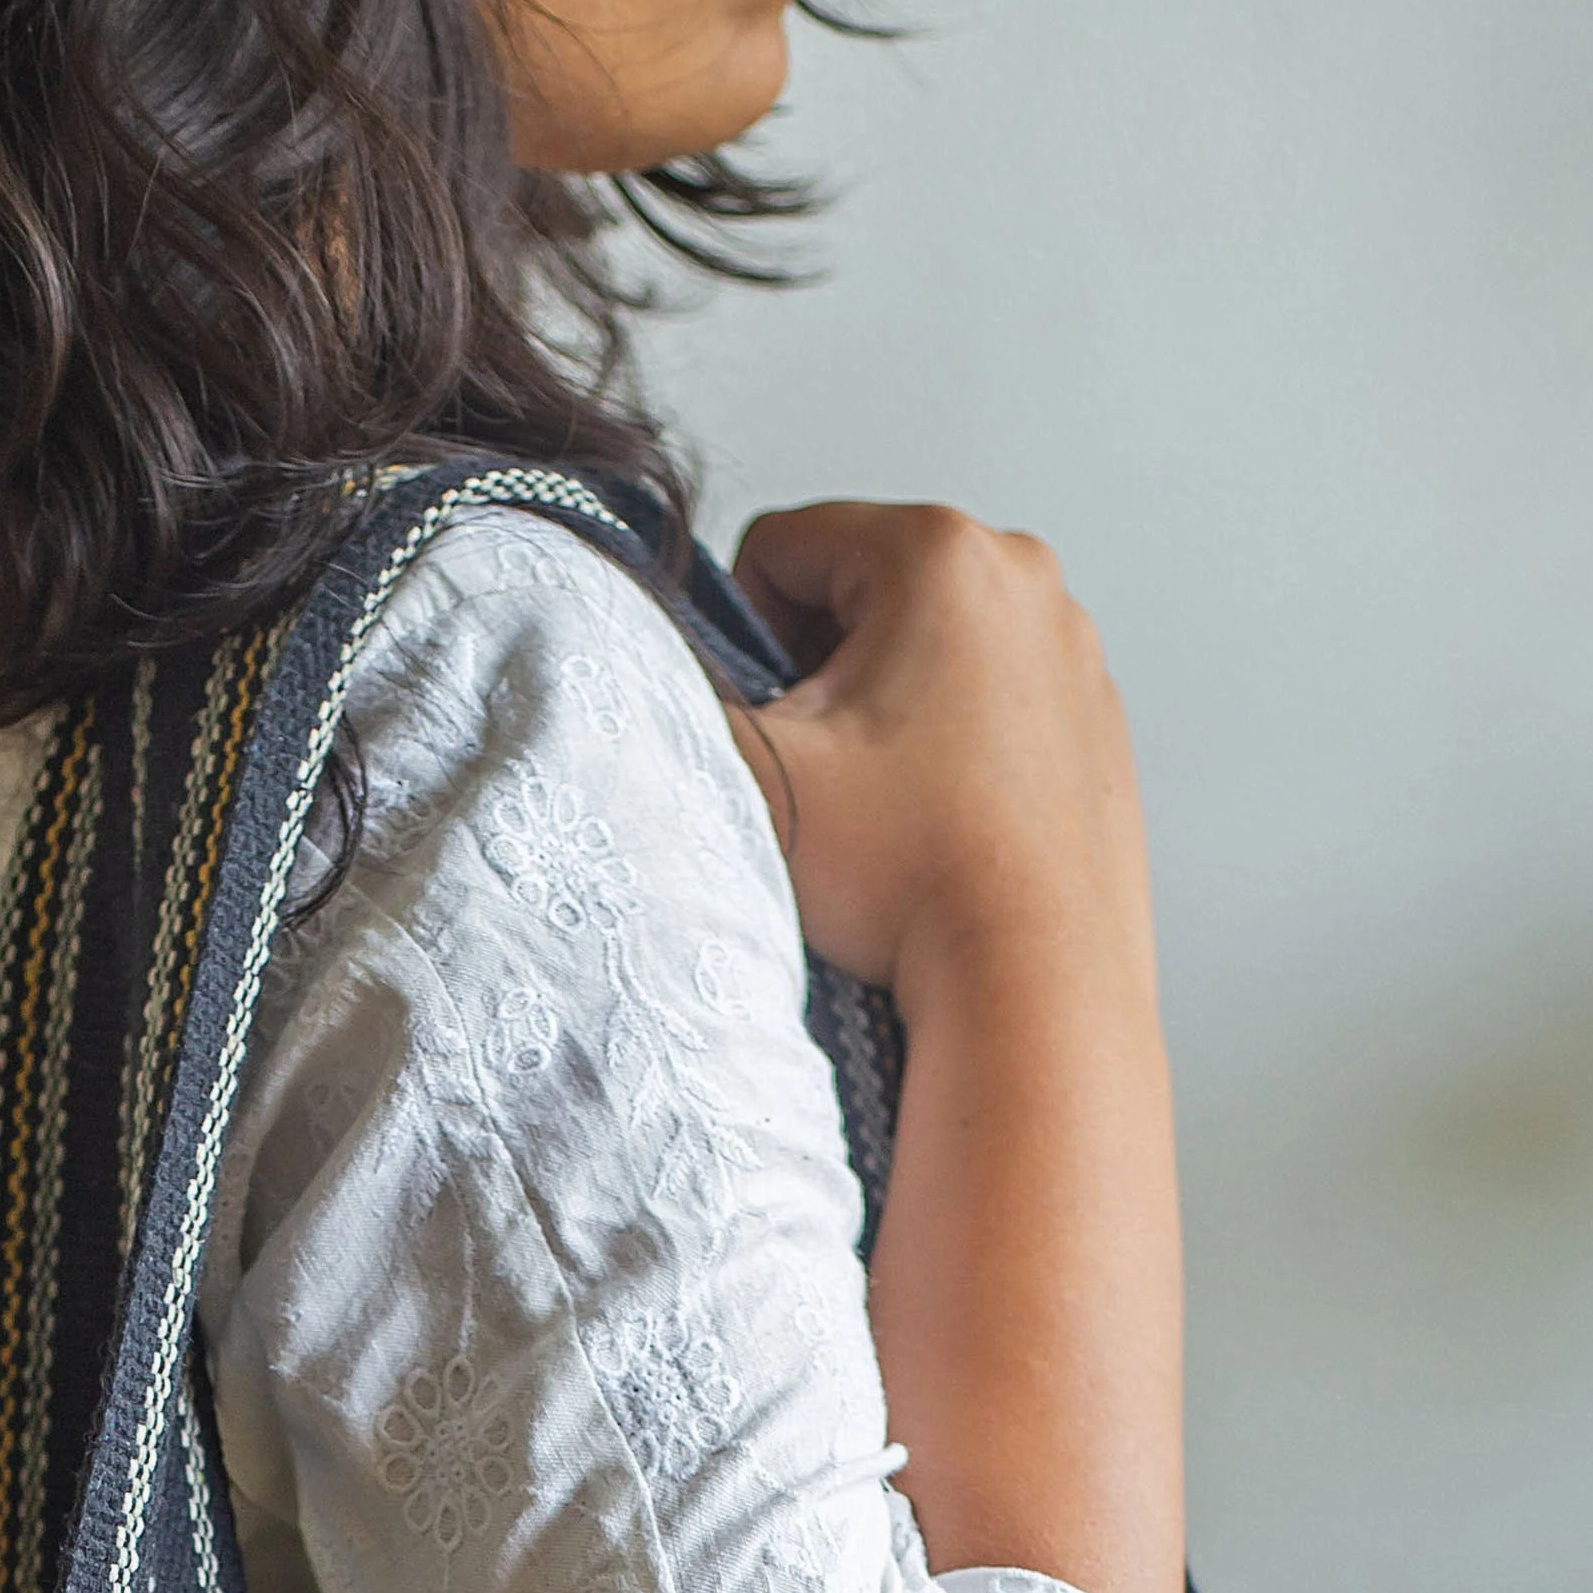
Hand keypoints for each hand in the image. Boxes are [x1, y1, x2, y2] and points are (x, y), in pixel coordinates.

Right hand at [723, 501, 1157, 1016]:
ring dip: (888, 705)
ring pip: (927, 643)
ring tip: (893, 802)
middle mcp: (1021, 572)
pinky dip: (955, 739)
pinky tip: (946, 818)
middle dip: (824, 668)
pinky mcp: (1096, 712)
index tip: (778, 722)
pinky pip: (990, 695)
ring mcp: (1071, 641)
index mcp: (937, 552)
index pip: (783, 545)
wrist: (1032, 979)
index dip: (746, 634)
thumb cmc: (910, 876)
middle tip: (835, 770)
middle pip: (860, 587)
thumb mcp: (757, 775)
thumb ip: (680, 699)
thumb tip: (656, 675)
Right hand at [724, 505, 1185, 1592]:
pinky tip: (898, 962)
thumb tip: (489, 727)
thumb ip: (625, 758)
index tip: (696, 763)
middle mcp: (1035, 613)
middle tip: (757, 857)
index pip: (774, 552)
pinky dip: (930, 868)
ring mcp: (1081, 715)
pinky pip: (972, 818)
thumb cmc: (882, 910)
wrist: (1042, 1039)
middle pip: (851, 645)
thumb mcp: (727, 804)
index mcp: (946, 565)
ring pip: (918, 742)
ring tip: (826, 920)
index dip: (715, 654)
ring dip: (865, 812)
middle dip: (802, 726)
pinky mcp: (1103, 825)